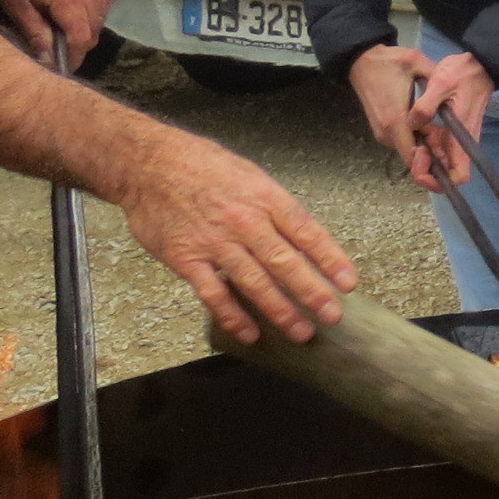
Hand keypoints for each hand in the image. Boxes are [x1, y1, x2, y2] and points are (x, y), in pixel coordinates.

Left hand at [0, 0, 116, 63]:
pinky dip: (87, 19)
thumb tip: (48, 61)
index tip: (58, 67)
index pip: (81, 40)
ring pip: (98, 27)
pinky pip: (102, 14)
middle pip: (91, 35)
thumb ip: (36, 34)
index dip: (71, 58)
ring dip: (80, 32)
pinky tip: (68, 11)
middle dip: (73, 46)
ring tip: (57, 22)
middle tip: (50, 41)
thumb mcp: (16, 5)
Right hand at [100, 133, 357, 344]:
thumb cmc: (205, 168)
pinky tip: (250, 332)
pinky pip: (213, 293)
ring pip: (254, 281)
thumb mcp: (251, 177)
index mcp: (265, 197)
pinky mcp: (187, 259)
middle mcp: (244, 220)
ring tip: (301, 331)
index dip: (330, 258)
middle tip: (332, 316)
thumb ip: (276, 209)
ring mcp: (215, 241)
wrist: (150, 165)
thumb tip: (305, 241)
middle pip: (284, 261)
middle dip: (312, 291)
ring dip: (279, 309)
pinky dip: (232, 315)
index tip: (348, 282)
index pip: (306, 231)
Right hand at [349, 43, 441, 186]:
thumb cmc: (389, 62)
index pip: (413, 155)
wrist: (361, 60)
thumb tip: (454, 89)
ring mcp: (381, 133)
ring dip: (424, 145)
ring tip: (440, 132)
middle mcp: (386, 132)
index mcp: (395, 119)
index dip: (430, 159)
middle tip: (447, 139)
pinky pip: (401, 142)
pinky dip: (415, 140)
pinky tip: (428, 127)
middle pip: (411, 156)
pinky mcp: (381, 130)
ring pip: (407, 150)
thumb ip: (435, 77)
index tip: (447, 149)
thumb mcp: (416, 62)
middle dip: (431, 153)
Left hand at [409, 52, 496, 183]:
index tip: (424, 165)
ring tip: (413, 140)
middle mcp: (461, 143)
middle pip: (446, 173)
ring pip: (441, 162)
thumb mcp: (441, 82)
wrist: (480, 65)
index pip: (458, 176)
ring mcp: (457, 138)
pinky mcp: (453, 132)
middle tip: (414, 151)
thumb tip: (412, 124)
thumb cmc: (464, 73)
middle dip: (426, 170)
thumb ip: (425, 105)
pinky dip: (428, 147)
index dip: (440, 180)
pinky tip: (418, 131)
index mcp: (461, 136)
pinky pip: (440, 148)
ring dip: (426, 159)